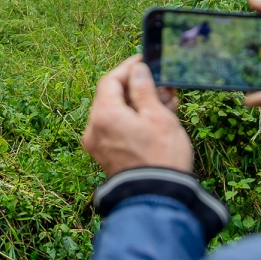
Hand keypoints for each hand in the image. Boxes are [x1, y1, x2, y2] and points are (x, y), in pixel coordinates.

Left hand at [82, 55, 192, 176]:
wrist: (158, 197)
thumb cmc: (161, 156)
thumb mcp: (158, 116)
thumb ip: (144, 89)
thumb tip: (137, 70)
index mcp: (104, 115)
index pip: (110, 80)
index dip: (128, 68)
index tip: (144, 62)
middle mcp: (94, 128)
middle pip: (111, 97)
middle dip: (137, 88)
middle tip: (163, 85)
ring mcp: (97, 144)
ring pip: (115, 113)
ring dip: (138, 105)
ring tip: (166, 104)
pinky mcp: (105, 156)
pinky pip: (115, 129)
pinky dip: (132, 121)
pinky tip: (156, 119)